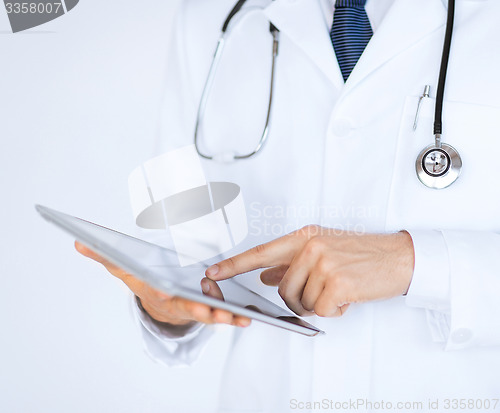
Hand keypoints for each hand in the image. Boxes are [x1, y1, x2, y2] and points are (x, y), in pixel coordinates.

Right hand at [75, 242, 250, 327]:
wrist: (160, 307)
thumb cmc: (146, 285)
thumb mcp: (126, 270)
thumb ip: (106, 256)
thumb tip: (79, 241)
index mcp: (158, 291)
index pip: (158, 290)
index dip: (160, 290)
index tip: (166, 291)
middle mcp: (176, 302)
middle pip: (186, 306)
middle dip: (198, 308)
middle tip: (210, 310)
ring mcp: (193, 308)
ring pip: (208, 313)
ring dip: (222, 316)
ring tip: (238, 316)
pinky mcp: (208, 310)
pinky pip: (221, 314)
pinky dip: (233, 317)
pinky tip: (247, 317)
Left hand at [205, 226, 414, 316]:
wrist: (399, 257)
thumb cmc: (361, 254)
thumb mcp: (322, 250)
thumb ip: (290, 263)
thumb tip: (265, 275)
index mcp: (304, 237)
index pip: (260, 253)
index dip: (234, 265)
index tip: (213, 273)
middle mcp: (311, 247)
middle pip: (283, 289)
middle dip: (299, 299)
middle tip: (322, 292)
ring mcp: (324, 264)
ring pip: (302, 302)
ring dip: (320, 304)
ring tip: (339, 290)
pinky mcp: (338, 283)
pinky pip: (322, 310)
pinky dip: (335, 310)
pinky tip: (348, 297)